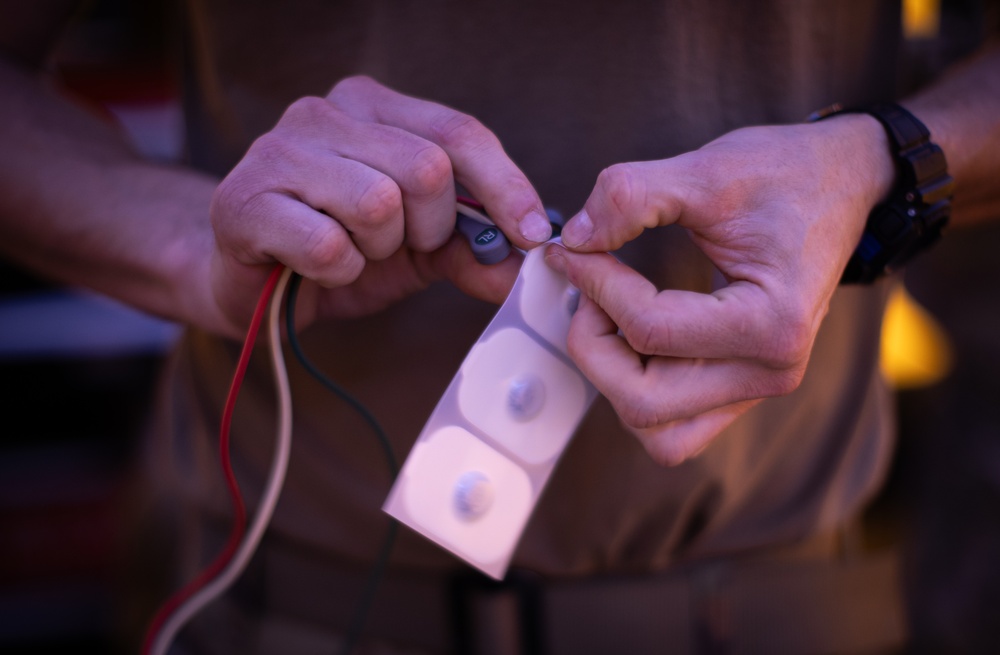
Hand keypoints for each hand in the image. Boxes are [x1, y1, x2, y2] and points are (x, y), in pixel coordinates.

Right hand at [209, 76, 551, 334]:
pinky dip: (338, 272)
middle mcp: (324, 112)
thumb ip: (469, 249)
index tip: (533, 234)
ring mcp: (278, 150)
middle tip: (398, 247)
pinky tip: (316, 268)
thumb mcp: (417, 249)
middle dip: (429, 228)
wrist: (252, 285)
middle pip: (426, 169)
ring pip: (378, 204)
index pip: (459, 131)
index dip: (505, 185)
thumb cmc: (339, 252)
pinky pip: (328, 245)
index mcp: (372, 106)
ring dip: (378, 251)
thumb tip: (522, 267)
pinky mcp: (244, 200)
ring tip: (350, 252)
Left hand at [544, 116, 894, 464]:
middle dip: (594, 344)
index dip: (593, 286)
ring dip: (612, 378)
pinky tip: (626, 332)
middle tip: (585, 287)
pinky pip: (673, 422)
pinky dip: (636, 388)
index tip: (570, 248)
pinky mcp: (741, 386)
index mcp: (772, 324)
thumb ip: (630, 197)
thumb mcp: (707, 170)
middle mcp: (770, 373)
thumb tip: (571, 240)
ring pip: (656, 429)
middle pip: (643, 402)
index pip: (649, 330)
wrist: (843, 184)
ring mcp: (757, 388)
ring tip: (606, 314)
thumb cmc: (785, 175)